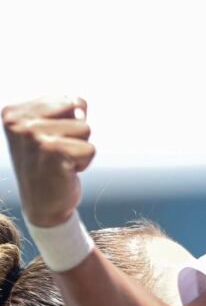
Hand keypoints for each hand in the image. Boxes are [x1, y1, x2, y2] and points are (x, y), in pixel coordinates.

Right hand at [2, 97, 93, 226]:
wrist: (42, 205)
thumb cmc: (49, 164)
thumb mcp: (50, 129)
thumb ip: (66, 108)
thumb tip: (80, 106)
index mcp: (14, 112)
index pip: (69, 101)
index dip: (70, 123)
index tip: (51, 142)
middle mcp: (19, 122)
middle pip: (78, 111)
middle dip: (76, 134)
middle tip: (58, 153)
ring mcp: (33, 136)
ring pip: (85, 129)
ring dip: (80, 148)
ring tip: (61, 161)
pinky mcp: (52, 151)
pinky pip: (90, 149)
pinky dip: (84, 163)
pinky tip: (65, 171)